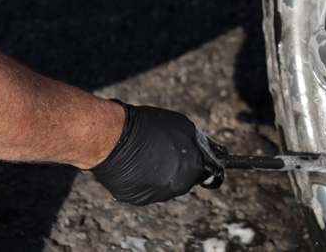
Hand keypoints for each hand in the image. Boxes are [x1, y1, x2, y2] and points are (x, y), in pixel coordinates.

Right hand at [91, 102, 224, 205]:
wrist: (114, 138)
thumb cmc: (150, 127)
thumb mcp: (185, 127)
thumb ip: (199, 144)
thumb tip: (208, 151)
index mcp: (194, 168)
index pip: (210, 173)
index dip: (205, 164)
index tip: (202, 161)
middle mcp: (180, 187)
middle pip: (187, 179)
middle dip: (182, 167)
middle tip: (166, 150)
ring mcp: (158, 195)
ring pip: (166, 185)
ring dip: (162, 174)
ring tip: (147, 155)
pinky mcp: (138, 199)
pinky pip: (147, 190)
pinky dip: (144, 180)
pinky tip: (135, 165)